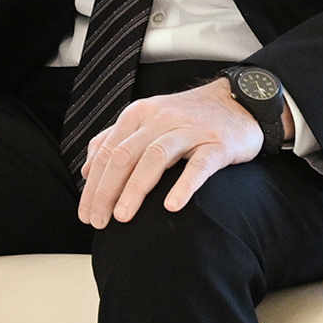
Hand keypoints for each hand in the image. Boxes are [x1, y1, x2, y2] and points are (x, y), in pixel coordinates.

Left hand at [75, 77, 264, 224]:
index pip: (107, 152)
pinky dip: (183, 185)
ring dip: (135, 188)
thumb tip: (86, 171)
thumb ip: (115, 141)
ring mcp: (189, 130)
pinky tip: (171, 206)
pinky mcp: (217, 143)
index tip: (85, 213)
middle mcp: (159, 120)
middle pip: (125, 155)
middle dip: (106, 191)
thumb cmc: (187, 117)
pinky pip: (199, 165)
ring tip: (123, 216)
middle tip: (98, 221)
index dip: (92, 185)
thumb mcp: (146, 121)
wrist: (238, 101)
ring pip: (155, 158)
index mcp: (137, 115)